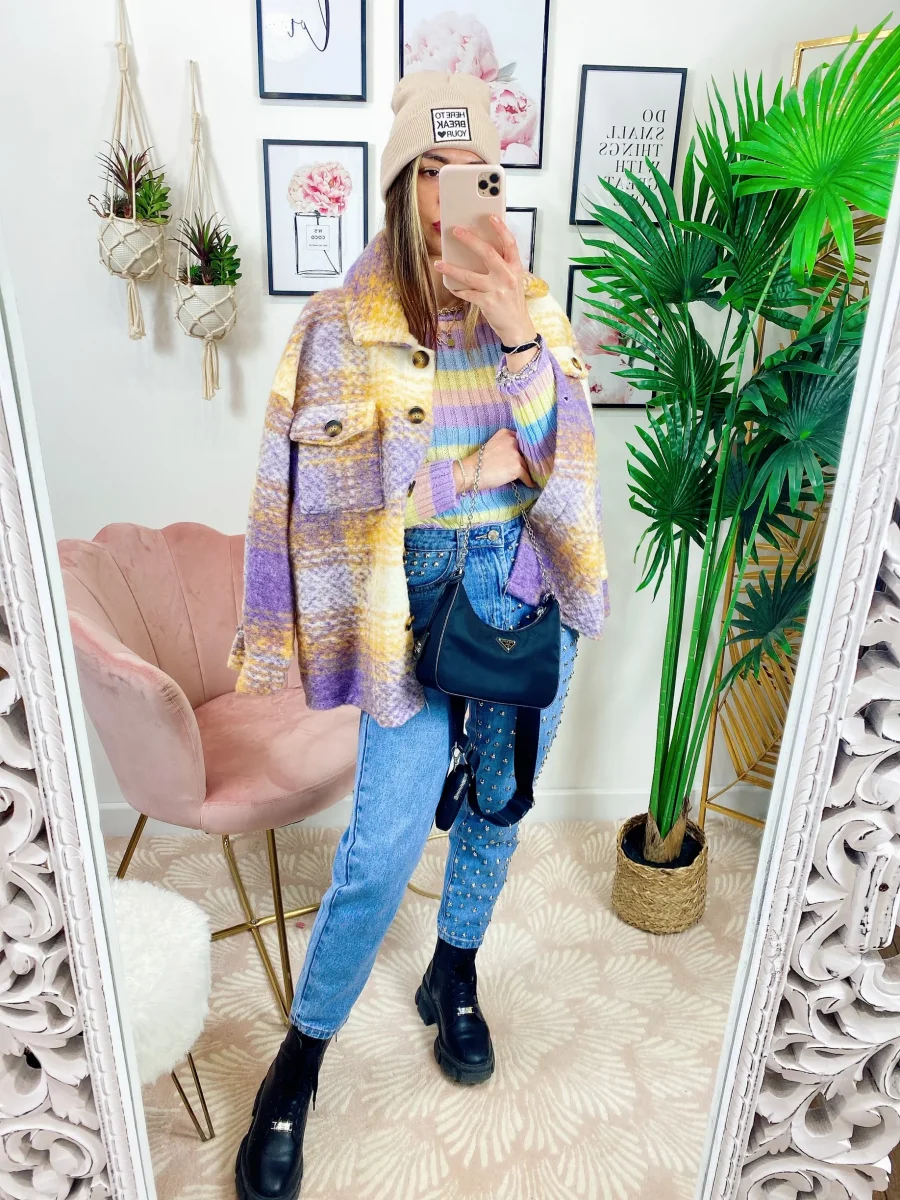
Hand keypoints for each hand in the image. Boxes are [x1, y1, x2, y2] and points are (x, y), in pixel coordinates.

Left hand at [435, 215, 535, 349]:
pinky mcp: (487, 303)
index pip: (510, 243)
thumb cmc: (513, 301)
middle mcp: (507, 276)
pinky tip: (450, 285)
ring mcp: (497, 290)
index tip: (491, 217)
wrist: (517, 327)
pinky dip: (458, 289)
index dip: (501, 228)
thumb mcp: (514, 280)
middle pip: (487, 253)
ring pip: (470, 275)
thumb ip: (502, 265)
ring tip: (439, 263)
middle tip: (456, 231)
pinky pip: (467, 293)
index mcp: (516, 268)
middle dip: (469, 240)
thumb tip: (481, 249)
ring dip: (452, 268)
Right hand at [453, 429, 534, 492]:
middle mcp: (512, 441)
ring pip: (526, 465)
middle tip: (531, 468)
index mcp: (505, 433)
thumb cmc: (479, 462)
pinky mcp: (517, 468)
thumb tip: (520, 454)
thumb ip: (506, 445)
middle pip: (525, 452)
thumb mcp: (492, 445)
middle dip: (526, 460)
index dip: (523, 450)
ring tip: (528, 477)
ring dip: (526, 471)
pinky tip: (530, 485)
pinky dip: (529, 481)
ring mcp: (515, 455)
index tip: (526, 456)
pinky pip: (527, 476)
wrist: (471, 472)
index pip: (521, 440)